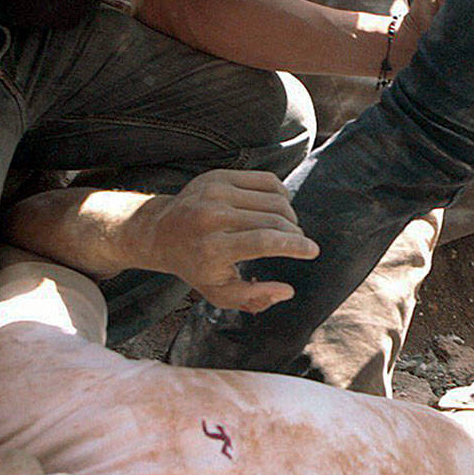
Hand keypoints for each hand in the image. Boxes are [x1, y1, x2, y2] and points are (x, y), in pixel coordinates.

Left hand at [136, 170, 318, 312]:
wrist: (161, 232)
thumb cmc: (195, 266)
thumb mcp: (219, 293)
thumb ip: (254, 297)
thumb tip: (287, 291)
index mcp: (213, 248)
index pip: (264, 242)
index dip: (294, 246)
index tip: (312, 251)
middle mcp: (213, 217)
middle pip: (273, 220)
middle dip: (294, 233)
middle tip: (297, 244)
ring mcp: (216, 192)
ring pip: (274, 199)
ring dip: (289, 216)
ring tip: (286, 228)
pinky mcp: (219, 176)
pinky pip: (266, 181)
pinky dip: (280, 195)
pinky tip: (277, 209)